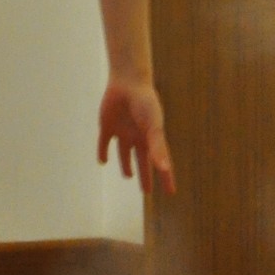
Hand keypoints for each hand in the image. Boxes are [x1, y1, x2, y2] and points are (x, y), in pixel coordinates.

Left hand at [97, 77, 175, 195]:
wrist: (127, 82)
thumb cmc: (145, 104)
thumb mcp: (154, 127)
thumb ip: (158, 148)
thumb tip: (164, 169)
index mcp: (151, 139)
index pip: (161, 163)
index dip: (166, 178)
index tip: (171, 192)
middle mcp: (138, 137)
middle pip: (142, 162)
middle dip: (145, 176)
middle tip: (147, 191)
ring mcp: (123, 132)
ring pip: (124, 153)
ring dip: (126, 165)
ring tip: (128, 176)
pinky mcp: (107, 126)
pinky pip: (104, 142)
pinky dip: (103, 151)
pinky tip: (103, 161)